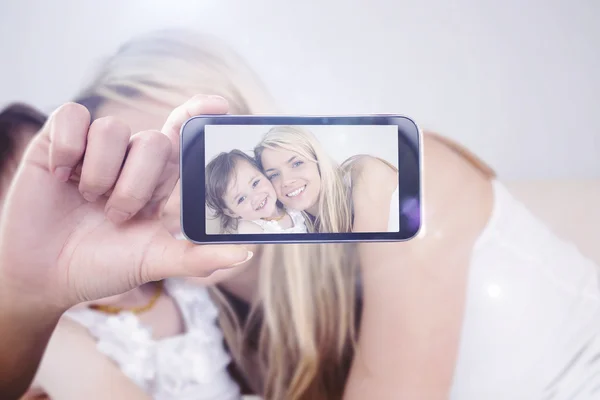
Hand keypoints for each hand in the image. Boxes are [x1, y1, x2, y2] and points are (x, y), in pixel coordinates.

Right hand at [0, 95, 251, 310]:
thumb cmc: (103, 266)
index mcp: (159, 180)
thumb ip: (198, 257)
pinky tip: (61, 176)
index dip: (199, 114)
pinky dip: (68, 147)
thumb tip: (246, 253)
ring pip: (113, 129)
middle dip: (137, 185)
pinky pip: (72, 117)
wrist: (44, 278)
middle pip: (153, 141)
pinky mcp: (57, 143)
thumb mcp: (154, 262)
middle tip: (117, 215)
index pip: (183, 135)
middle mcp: (131, 159)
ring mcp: (95, 149)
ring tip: (88, 202)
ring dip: (102, 174)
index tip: (219, 105)